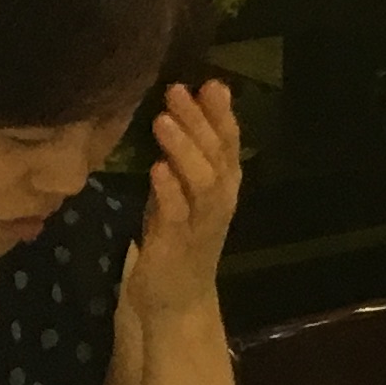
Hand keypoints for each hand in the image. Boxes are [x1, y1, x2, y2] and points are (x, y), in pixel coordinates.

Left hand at [124, 80, 242, 322]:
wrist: (175, 301)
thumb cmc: (176, 240)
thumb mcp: (181, 192)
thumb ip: (184, 157)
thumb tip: (180, 109)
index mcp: (224, 185)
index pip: (228, 142)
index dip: (221, 113)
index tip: (210, 82)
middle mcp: (220, 200)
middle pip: (216, 155)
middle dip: (199, 121)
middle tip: (178, 90)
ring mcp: (201, 223)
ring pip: (202, 180)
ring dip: (184, 149)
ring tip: (163, 120)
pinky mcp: (178, 244)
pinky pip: (177, 213)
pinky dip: (169, 189)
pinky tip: (156, 168)